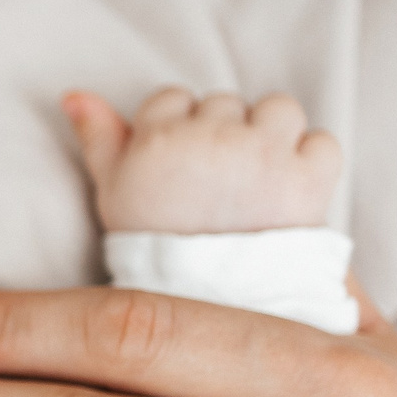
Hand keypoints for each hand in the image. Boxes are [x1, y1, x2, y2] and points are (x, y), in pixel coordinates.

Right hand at [66, 86, 340, 233]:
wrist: (209, 302)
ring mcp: (262, 156)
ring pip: (278, 109)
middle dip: (225, 133)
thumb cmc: (154, 246)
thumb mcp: (113, 191)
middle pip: (225, 103)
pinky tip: (292, 186)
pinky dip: (313, 160)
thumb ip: (97, 136)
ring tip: (261, 176)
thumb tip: (73, 93)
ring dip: (274, 135)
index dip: (178, 129)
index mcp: (159, 139)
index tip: (181, 166)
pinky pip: (322, 142)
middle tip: (220, 181)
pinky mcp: (306, 179)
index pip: (173, 98)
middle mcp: (211, 139)